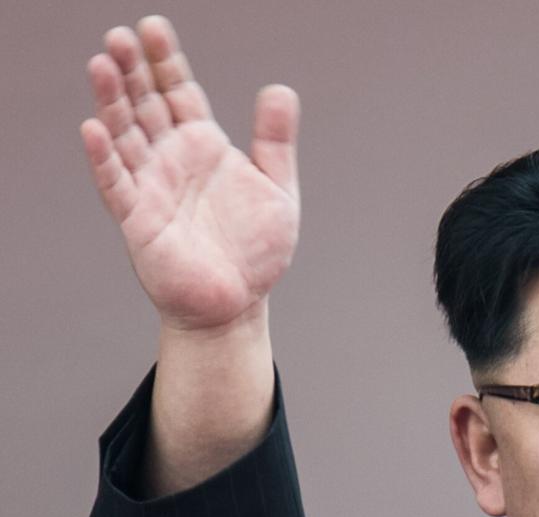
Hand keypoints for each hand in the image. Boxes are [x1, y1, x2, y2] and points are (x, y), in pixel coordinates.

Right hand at [81, 16, 299, 331]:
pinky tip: (93, 129)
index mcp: (203, 145)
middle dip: (132, 70)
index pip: (178, 92)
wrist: (239, 302)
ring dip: (112, 101)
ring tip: (102, 64)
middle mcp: (171, 159)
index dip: (166, 61)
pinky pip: (116, 184)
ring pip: (124, 135)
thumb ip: (275, 141)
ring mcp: (151, 186)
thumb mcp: (277, 188)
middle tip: (121, 36)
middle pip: (144, 104)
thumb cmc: (256, 250)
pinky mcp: (138, 220)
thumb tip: (280, 88)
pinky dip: (105, 158)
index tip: (153, 27)